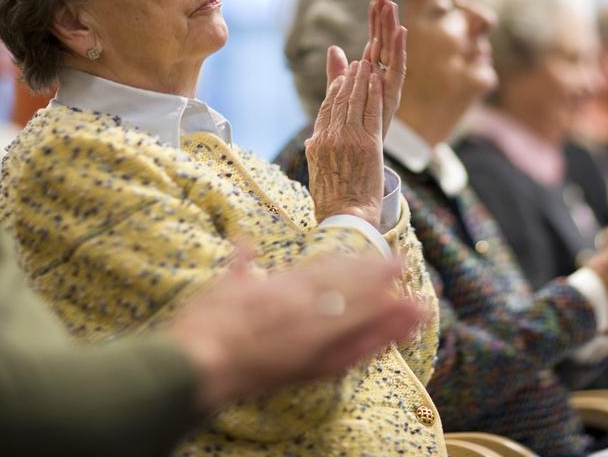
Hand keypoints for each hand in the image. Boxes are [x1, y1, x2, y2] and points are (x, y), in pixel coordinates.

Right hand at [168, 251, 430, 411]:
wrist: (192, 365)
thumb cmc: (202, 324)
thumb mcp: (220, 285)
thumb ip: (239, 263)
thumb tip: (242, 241)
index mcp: (281, 285)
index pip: (325, 270)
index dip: (351, 263)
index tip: (371, 254)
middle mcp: (301, 306)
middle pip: (347, 289)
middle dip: (376, 278)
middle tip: (402, 267)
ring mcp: (308, 336)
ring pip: (355, 318)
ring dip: (387, 310)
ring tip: (416, 305)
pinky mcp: (307, 367)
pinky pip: (346, 355)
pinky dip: (371, 345)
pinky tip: (392, 340)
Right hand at [305, 59, 383, 226]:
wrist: (345, 216)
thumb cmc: (333, 200)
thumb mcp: (317, 171)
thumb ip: (317, 151)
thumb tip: (312, 143)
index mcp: (316, 143)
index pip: (326, 109)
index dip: (335, 90)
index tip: (342, 78)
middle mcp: (329, 137)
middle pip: (339, 101)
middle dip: (349, 79)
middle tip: (357, 63)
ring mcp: (348, 139)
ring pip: (354, 101)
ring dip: (361, 80)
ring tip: (367, 64)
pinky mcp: (367, 144)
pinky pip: (370, 111)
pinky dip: (373, 93)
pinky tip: (376, 80)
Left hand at [327, 0, 406, 138]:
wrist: (360, 163)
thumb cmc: (353, 133)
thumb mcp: (342, 97)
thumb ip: (338, 74)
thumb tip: (333, 48)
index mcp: (372, 76)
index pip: (375, 41)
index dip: (375, 20)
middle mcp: (383, 79)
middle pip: (385, 42)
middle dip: (385, 19)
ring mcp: (389, 87)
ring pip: (392, 51)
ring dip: (392, 28)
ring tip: (391, 5)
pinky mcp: (393, 95)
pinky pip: (398, 69)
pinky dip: (400, 49)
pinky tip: (401, 30)